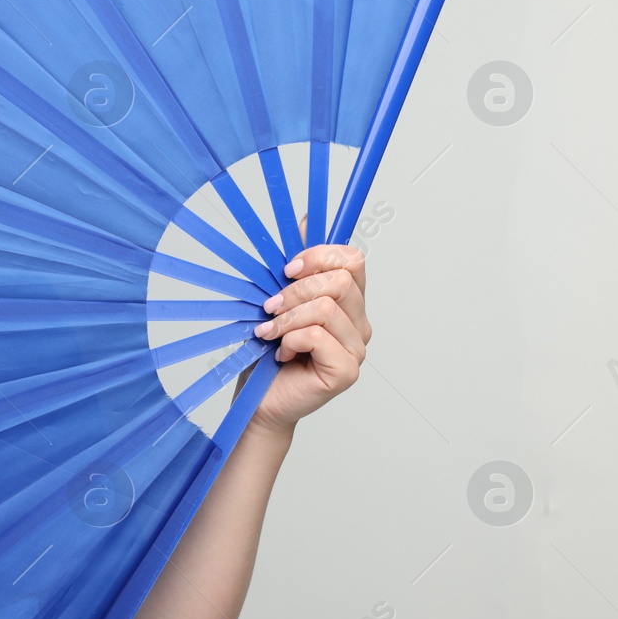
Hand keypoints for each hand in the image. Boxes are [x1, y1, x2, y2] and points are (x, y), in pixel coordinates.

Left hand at [239, 213, 369, 434]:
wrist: (258, 399)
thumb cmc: (268, 352)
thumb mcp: (277, 299)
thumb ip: (296, 265)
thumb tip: (306, 219)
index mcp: (348, 301)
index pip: (353, 259)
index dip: (319, 256)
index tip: (286, 270)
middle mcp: (359, 323)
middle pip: (340, 281)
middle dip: (296, 290)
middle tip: (270, 307)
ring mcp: (357, 348)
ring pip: (327, 308)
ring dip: (288, 318)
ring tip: (271, 333)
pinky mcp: (346, 371)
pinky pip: (318, 336)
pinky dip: (291, 339)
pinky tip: (282, 352)